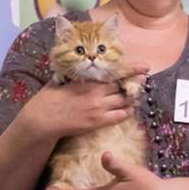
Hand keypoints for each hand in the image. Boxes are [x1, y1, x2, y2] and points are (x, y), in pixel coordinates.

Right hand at [23, 62, 148, 141]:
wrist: (43, 119)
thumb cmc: (49, 98)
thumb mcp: (61, 80)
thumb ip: (74, 75)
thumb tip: (77, 68)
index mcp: (89, 80)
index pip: (115, 72)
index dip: (132, 69)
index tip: (145, 67)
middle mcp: (97, 93)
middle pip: (122, 87)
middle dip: (133, 84)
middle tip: (142, 82)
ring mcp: (99, 108)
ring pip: (123, 101)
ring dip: (131, 98)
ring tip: (135, 96)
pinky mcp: (98, 122)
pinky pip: (119, 117)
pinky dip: (126, 112)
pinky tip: (128, 110)